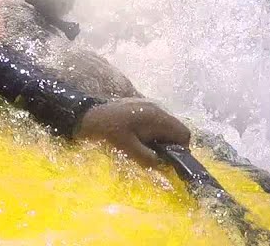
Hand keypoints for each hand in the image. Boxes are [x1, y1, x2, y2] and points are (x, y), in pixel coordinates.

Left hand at [75, 97, 191, 166]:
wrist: (86, 114)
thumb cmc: (107, 130)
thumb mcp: (128, 149)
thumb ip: (149, 158)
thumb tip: (164, 165)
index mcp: (157, 117)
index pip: (184, 134)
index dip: (180, 149)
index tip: (166, 159)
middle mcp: (156, 108)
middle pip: (175, 129)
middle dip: (168, 144)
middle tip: (153, 154)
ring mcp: (148, 105)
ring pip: (165, 126)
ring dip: (159, 138)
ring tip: (142, 146)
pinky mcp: (139, 106)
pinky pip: (154, 121)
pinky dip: (150, 131)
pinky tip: (136, 137)